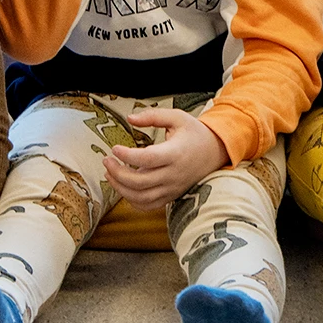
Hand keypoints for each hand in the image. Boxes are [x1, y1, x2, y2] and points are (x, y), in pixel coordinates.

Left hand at [104, 107, 227, 209]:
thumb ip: (153, 116)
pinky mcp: (171, 196)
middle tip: (107, 161)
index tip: (114, 148)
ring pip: (142, 197)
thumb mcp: (177, 117)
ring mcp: (173, 188)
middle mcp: (174, 174)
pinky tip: (123, 188)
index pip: (148, 158)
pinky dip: (132, 201)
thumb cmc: (194, 133)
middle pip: (141, 181)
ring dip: (121, 188)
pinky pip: (149, 206)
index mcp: (176, 153)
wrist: (215, 152)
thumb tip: (130, 118)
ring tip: (110, 174)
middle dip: (118, 173)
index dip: (127, 156)